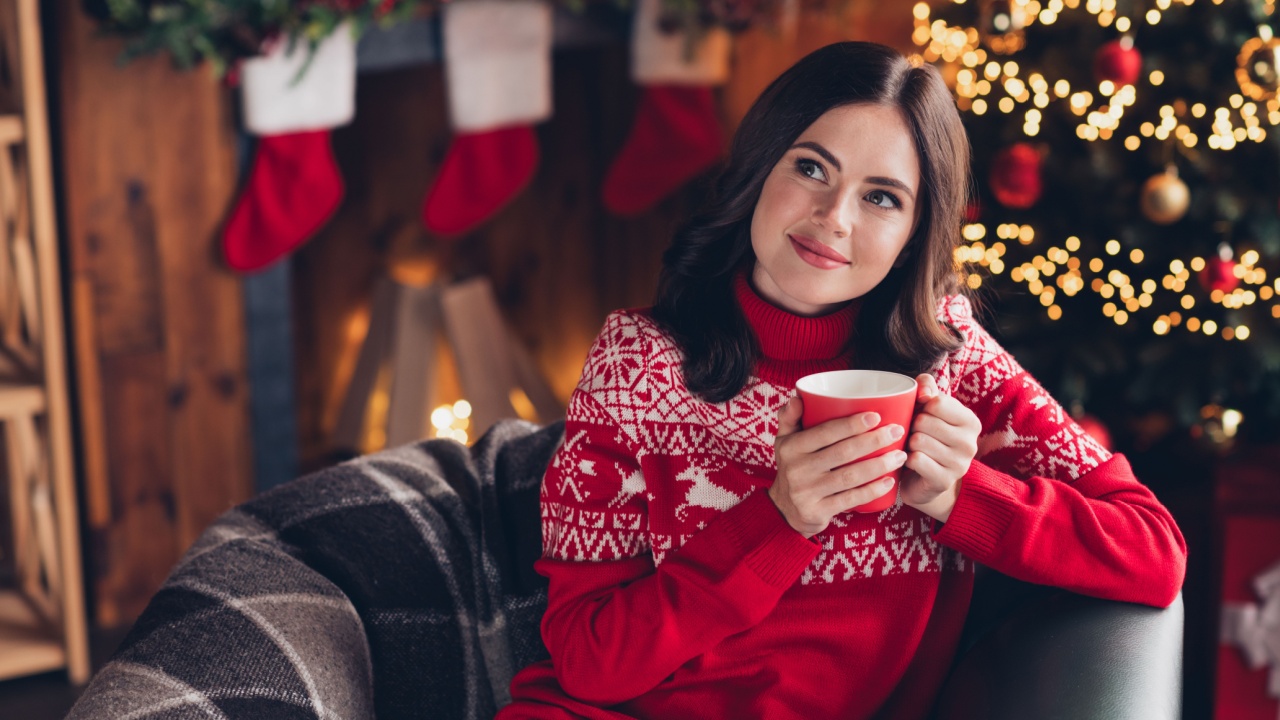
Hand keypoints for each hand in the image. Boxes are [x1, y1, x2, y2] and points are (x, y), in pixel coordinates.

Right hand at [768, 396, 905, 537]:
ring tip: (900, 455)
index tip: (877, 416)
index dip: (852, 424)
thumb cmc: (793, 466)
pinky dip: (872, 490)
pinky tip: (889, 481)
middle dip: (874, 441)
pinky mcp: (818, 511)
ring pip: (850, 477)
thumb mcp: (784, 441)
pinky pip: (850, 500)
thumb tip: (798, 398)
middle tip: (897, 432)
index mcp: (791, 447)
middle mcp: (797, 469)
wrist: (785, 509)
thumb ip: (789, 417)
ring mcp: (807, 492)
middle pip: (842, 453)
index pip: (825, 432)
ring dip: (879, 465)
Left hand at [900, 374, 980, 521]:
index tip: (921, 416)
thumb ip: (927, 386)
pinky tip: (911, 463)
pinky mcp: (944, 481)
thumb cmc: (927, 436)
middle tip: (915, 434)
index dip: (920, 407)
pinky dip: (906, 459)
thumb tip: (923, 393)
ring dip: (908, 444)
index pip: (937, 402)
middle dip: (912, 426)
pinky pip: (916, 459)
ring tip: (914, 449)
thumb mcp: (929, 407)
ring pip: (918, 440)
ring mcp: (959, 464)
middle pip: (925, 421)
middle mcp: (970, 443)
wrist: (926, 480)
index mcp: (970, 422)